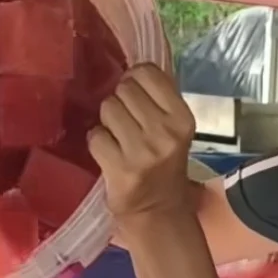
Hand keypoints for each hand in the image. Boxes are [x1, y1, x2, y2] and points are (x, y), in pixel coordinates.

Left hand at [88, 65, 195, 225]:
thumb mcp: (174, 128)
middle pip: (124, 89)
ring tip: (120, 140)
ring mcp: (142, 152)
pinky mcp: (120, 169)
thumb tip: (134, 66)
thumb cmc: (165, 163)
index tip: (136, 96)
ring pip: (107, 109)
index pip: (147, 73)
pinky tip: (110, 155)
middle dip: (121, 102)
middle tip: (128, 124)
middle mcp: (165, 133)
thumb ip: (159, 97)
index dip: (135, 79)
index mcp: (182, 118)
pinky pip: (95, 136)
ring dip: (108, 122)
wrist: (158, 211)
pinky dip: (98, 143)